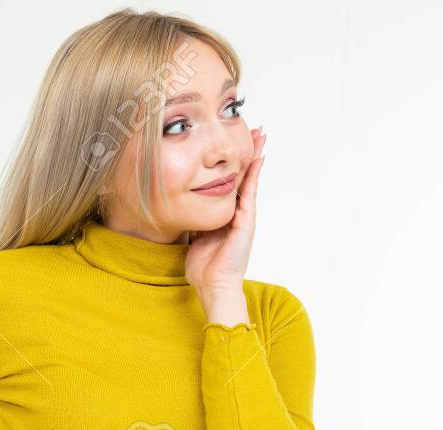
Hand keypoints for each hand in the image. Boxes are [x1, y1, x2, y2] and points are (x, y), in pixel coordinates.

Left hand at [185, 126, 265, 305]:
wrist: (213, 286)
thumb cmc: (203, 268)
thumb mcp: (195, 238)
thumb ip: (195, 222)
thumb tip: (182, 209)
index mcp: (225, 217)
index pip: (230, 184)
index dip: (233, 165)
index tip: (235, 144)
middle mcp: (237, 214)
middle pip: (244, 177)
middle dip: (249, 154)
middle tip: (255, 131)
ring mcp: (244, 217)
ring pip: (250, 181)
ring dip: (255, 157)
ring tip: (261, 136)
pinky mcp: (246, 222)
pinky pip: (250, 193)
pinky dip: (254, 175)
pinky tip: (257, 158)